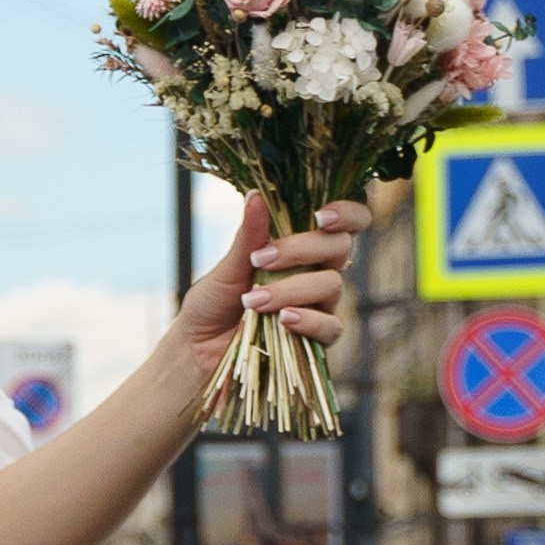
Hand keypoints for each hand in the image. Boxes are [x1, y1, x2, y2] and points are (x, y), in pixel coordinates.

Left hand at [173, 192, 367, 376]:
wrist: (198, 349)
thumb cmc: (213, 304)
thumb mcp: (226, 268)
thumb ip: (248, 237)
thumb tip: (256, 195)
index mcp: (301, 247)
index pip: (345, 222)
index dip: (346, 213)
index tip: (320, 215)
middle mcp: (317, 272)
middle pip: (339, 247)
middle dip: (302, 249)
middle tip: (261, 259)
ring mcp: (319, 306)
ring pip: (332, 285)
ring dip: (291, 288)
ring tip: (252, 300)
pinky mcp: (316, 340)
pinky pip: (330, 327)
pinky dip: (307, 320)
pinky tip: (282, 319)